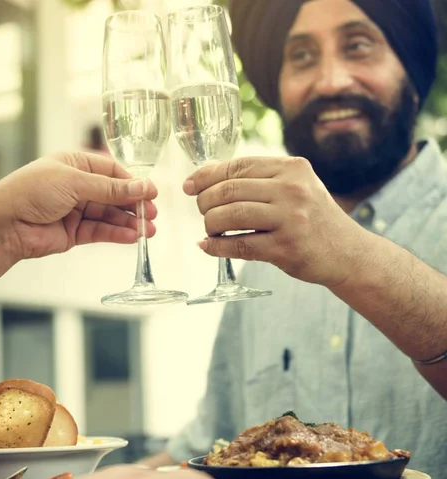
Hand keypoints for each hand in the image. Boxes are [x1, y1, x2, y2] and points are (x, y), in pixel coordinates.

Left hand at [0, 151, 157, 259]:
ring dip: (129, 222)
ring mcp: (76, 211)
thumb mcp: (74, 182)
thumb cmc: (30, 192)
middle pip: (114, 195)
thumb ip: (110, 189)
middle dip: (134, 205)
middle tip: (153, 214)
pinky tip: (131, 236)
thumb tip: (142, 187)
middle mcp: (77, 187)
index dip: (133, 183)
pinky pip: (100, 232)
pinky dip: (116, 234)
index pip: (112, 172)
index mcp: (74, 165)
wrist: (4, 224)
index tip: (152, 192)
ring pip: (109, 216)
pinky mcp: (74, 233)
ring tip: (148, 230)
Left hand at [184, 156, 368, 287]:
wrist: (347, 252)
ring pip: (230, 216)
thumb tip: (206, 178)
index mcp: (292, 168)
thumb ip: (259, 179)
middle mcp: (292, 189)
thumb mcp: (296, 187)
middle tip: (203, 212)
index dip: (206, 175)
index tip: (189, 186)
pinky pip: (238, 245)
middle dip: (205, 202)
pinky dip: (216, 247)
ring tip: (210, 230)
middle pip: (229, 190)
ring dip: (210, 224)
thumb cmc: (312, 218)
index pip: (237, 166)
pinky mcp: (285, 248)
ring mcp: (290, 219)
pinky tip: (208, 246)